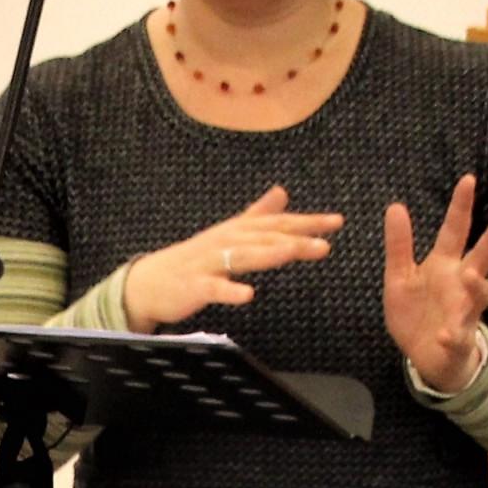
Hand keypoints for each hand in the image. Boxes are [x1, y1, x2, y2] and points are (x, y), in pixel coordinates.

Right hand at [122, 185, 340, 330]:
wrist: (150, 282)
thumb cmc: (194, 260)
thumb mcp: (229, 234)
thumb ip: (257, 214)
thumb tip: (282, 192)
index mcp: (238, 231)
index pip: (278, 224)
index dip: (307, 222)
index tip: (337, 222)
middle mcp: (226, 242)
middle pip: (265, 238)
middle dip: (295, 238)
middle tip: (326, 241)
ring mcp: (209, 263)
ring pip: (243, 256)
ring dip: (268, 253)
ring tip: (293, 252)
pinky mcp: (194, 286)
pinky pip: (214, 288)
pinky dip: (230, 290)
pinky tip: (248, 295)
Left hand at [383, 175, 487, 391]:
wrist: (426, 356)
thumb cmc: (416, 312)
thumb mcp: (399, 276)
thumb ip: (399, 245)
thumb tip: (395, 206)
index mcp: (443, 265)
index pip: (454, 230)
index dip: (460, 206)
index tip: (468, 179)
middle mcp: (460, 284)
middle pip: (480, 258)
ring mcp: (463, 311)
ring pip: (478, 295)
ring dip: (476, 286)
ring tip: (472, 275)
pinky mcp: (456, 339)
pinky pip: (457, 336)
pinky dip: (452, 335)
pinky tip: (444, 334)